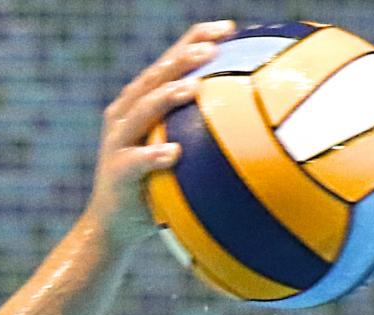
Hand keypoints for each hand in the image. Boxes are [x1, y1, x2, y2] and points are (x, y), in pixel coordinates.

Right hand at [84, 20, 235, 246]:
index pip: (170, 61)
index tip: (229, 28)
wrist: (113, 227)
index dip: (196, 39)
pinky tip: (174, 152)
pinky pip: (135, 161)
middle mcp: (126, 114)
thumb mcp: (180, 157)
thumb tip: (260, 126)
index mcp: (142, 103)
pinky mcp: (115, 171)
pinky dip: (153, 155)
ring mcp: (118, 141)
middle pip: (155, 76)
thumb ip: (204, 136)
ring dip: (167, 96)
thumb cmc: (155, 189)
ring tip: (193, 88)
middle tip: (212, 48)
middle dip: (183, 58)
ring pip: (142, 109)